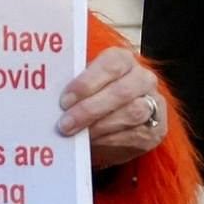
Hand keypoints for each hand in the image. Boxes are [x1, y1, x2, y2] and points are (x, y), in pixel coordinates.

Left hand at [57, 46, 166, 168]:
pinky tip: (93, 144)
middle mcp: (143, 78)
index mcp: (123, 60)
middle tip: (65, 125)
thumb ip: (74, 88)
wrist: (116, 123)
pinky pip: (135, 135)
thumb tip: (47, 95)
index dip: (87, 82)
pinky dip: (111, 141)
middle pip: (121, 91)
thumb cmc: (94, 99)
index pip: (110, 64)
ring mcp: (153, 103)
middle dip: (90, 109)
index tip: (64, 100)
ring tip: (77, 136)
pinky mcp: (156, 129)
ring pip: (132, 113)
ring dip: (100, 127)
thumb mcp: (84, 87)